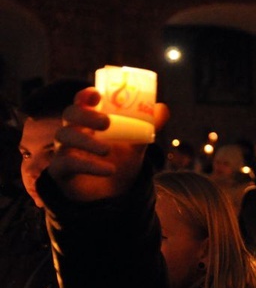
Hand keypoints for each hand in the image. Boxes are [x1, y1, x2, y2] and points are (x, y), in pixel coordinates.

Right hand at [47, 87, 169, 201]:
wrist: (114, 193)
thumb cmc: (121, 161)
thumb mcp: (137, 143)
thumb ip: (150, 126)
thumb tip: (163, 108)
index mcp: (90, 119)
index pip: (82, 101)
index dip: (85, 95)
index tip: (96, 95)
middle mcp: (74, 130)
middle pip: (70, 113)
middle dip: (86, 115)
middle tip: (106, 123)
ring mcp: (64, 149)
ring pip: (65, 136)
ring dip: (87, 142)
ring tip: (107, 150)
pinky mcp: (59, 169)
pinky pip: (66, 163)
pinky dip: (88, 165)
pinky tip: (108, 169)